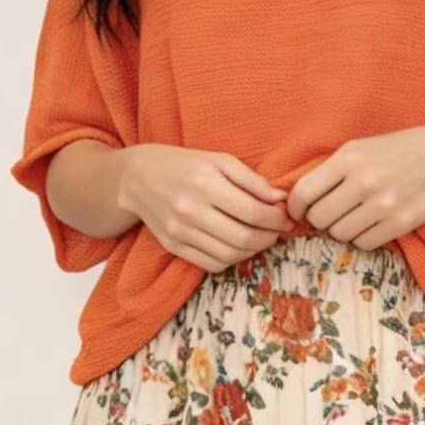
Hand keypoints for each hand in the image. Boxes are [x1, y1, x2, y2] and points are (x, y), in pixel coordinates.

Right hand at [118, 144, 288, 272]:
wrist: (138, 178)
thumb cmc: (185, 164)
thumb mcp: (220, 160)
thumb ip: (252, 180)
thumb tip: (281, 199)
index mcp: (205, 183)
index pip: (253, 212)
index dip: (276, 219)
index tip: (286, 216)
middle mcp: (190, 210)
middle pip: (243, 237)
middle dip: (269, 237)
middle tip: (278, 230)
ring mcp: (180, 232)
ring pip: (230, 255)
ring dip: (254, 250)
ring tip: (262, 237)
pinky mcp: (174, 247)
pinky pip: (212, 264)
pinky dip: (233, 259)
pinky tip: (239, 245)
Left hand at [283, 122, 424, 250]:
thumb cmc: (400, 149)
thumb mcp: (361, 147)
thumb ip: (332, 169)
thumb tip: (299, 199)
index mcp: (349, 158)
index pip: (304, 193)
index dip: (295, 208)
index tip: (299, 212)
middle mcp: (363, 181)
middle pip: (319, 218)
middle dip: (321, 219)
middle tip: (334, 212)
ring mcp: (383, 204)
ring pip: (340, 234)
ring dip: (343, 229)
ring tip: (356, 216)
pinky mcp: (400, 223)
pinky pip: (364, 243)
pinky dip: (363, 238)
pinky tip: (373, 223)